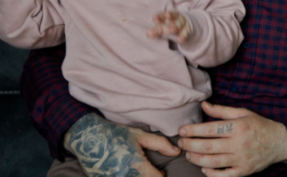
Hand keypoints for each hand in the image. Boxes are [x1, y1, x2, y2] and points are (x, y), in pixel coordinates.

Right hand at [64, 113, 180, 176]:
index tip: (159, 171)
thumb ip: (160, 145)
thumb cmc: (116, 134)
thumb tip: (177, 152)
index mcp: (137, 166)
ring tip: (135, 170)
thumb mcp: (140, 136)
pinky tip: (124, 170)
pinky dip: (126, 176)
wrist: (88, 138)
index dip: (160, 175)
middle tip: (148, 171)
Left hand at [147, 11, 190, 42]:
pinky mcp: (187, 30)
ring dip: (175, 27)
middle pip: (172, 17)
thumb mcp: (163, 26)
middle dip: (169, 16)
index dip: (159, 16)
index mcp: (168, 15)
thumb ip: (156, 30)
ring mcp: (182, 23)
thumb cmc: (169, 25)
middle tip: (165, 17)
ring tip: (171, 29)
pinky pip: (185, 33)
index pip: (163, 15)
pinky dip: (183, 36)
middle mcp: (176, 18)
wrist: (185, 24)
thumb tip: (148, 35)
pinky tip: (180, 39)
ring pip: (179, 25)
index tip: (154, 18)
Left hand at [178, 102, 286, 176]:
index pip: (210, 129)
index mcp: (238, 127)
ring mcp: (241, 159)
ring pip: (213, 162)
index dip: (193, 130)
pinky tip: (204, 168)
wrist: (279, 142)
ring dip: (197, 159)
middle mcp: (239, 143)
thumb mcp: (242, 113)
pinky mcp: (244, 171)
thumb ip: (221, 110)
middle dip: (190, 145)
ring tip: (188, 154)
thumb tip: (203, 104)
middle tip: (181, 143)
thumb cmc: (259, 125)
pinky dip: (211, 173)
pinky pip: (224, 175)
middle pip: (208, 146)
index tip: (182, 130)